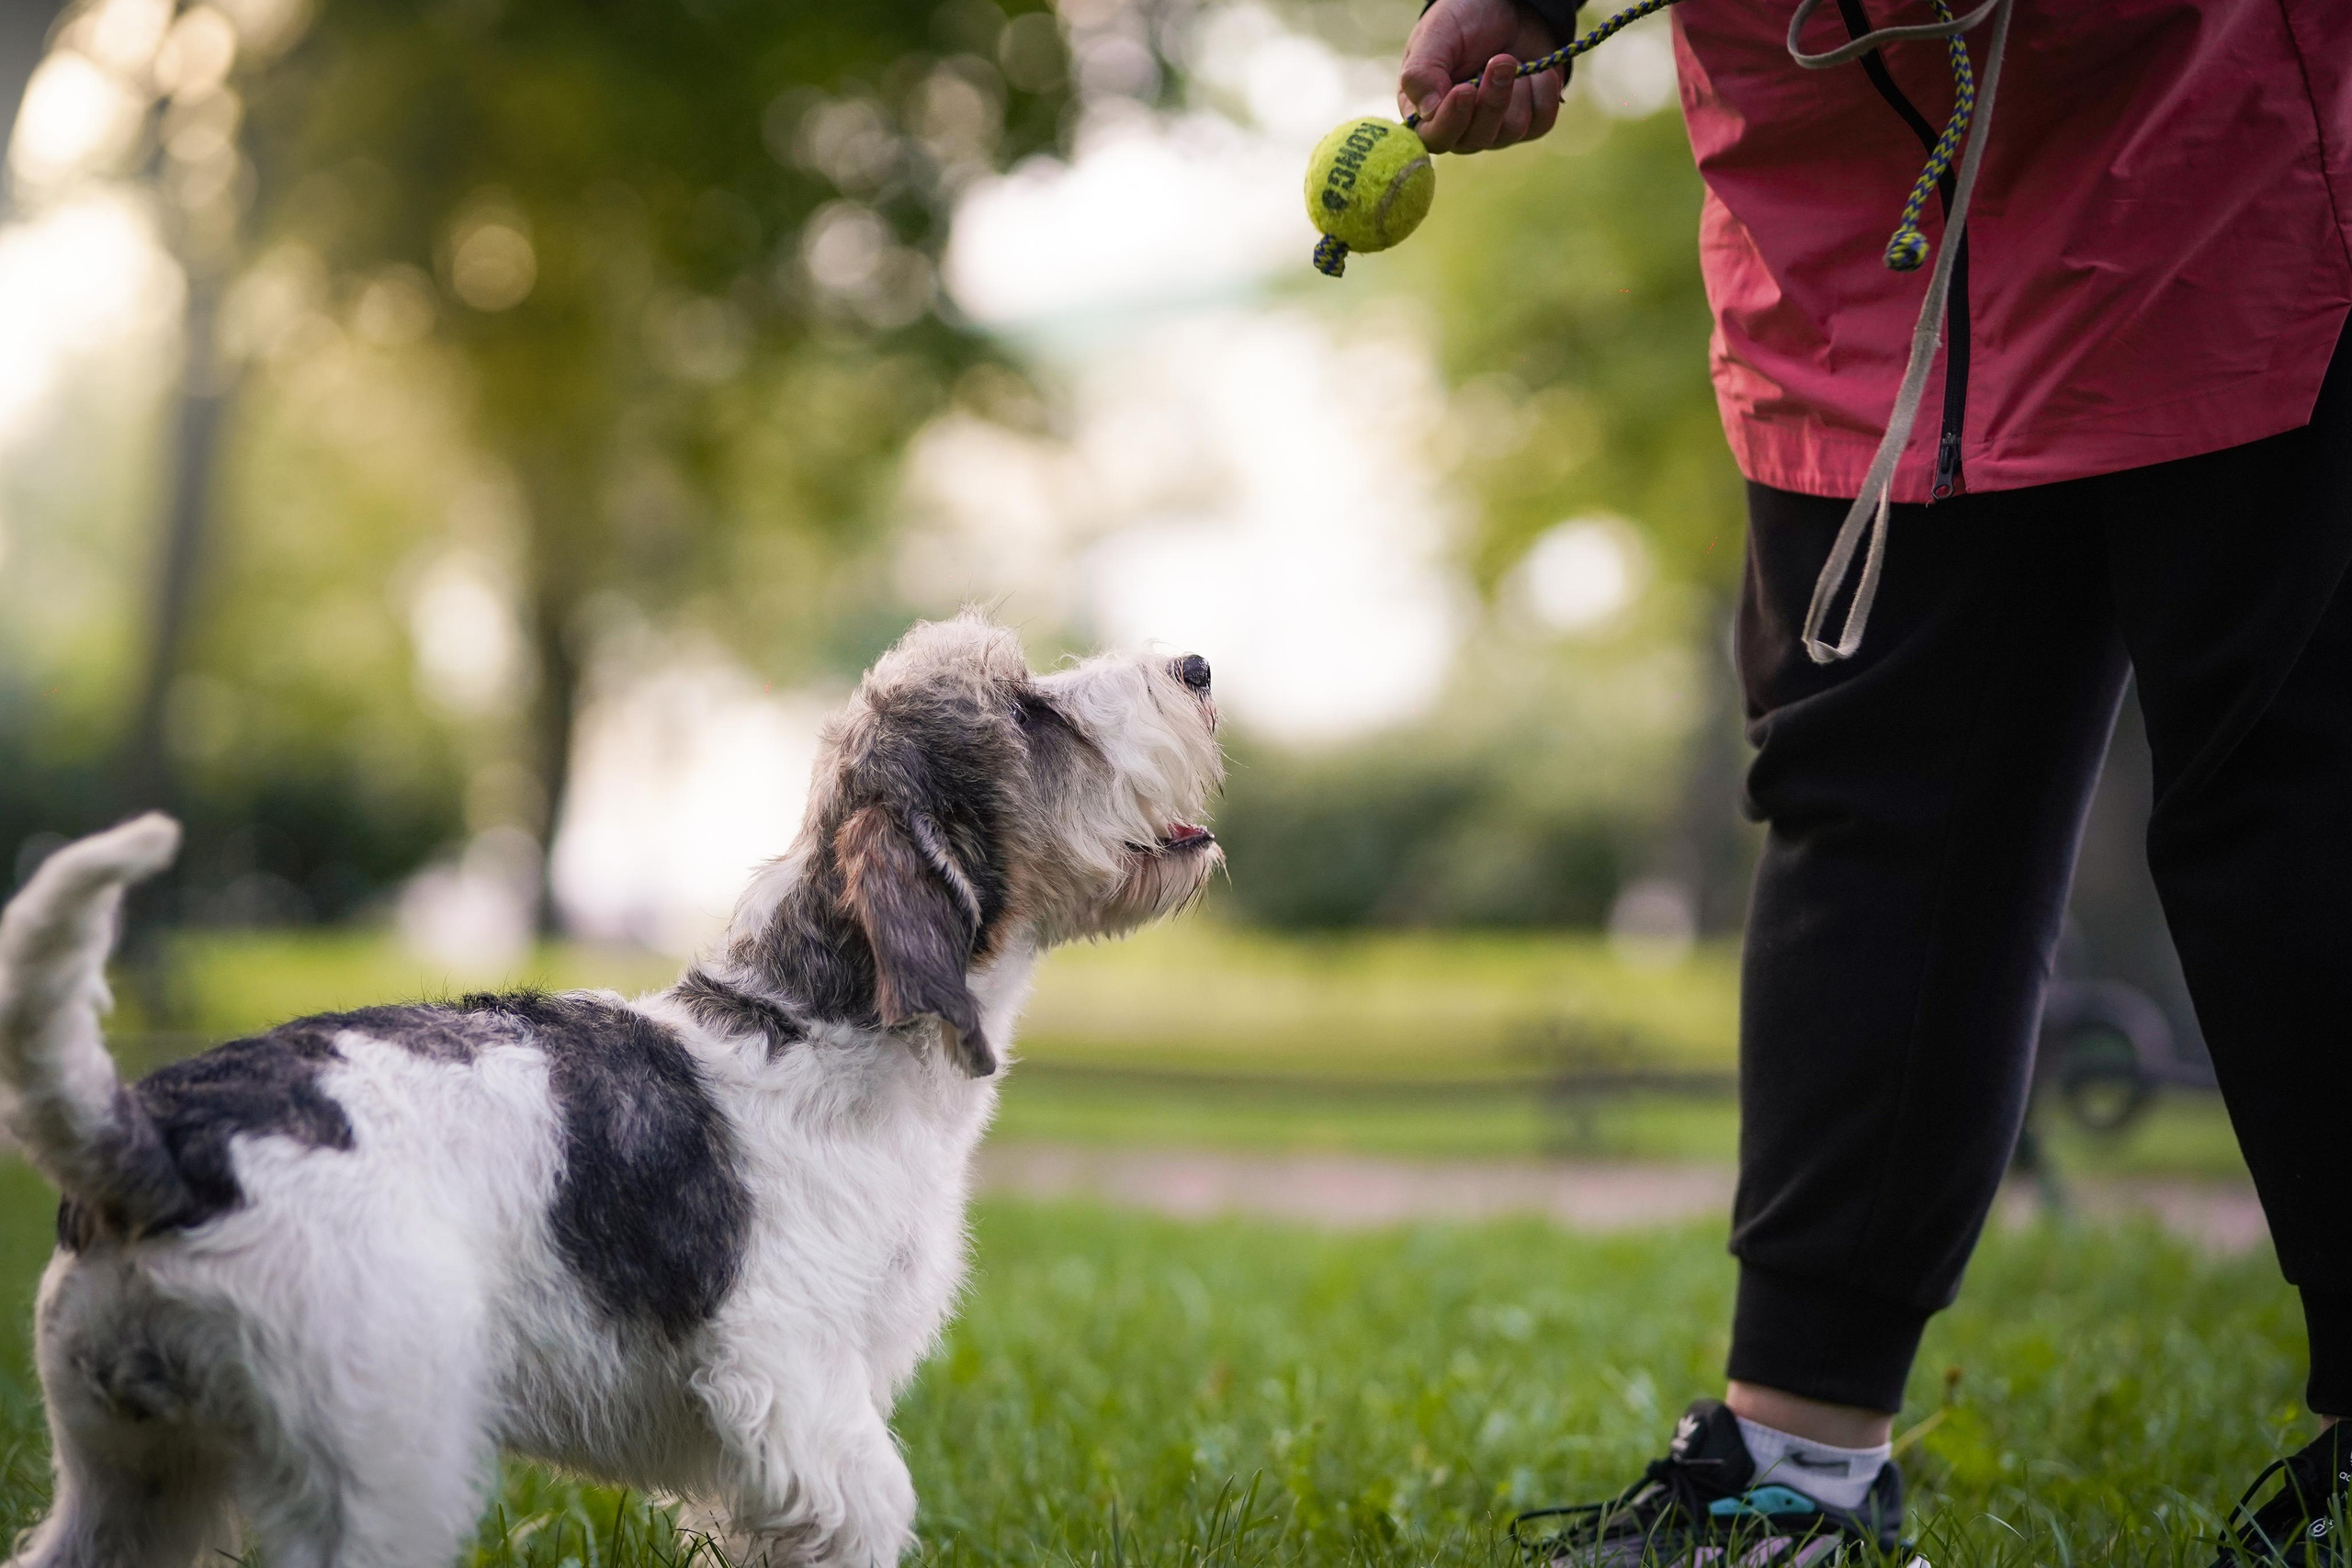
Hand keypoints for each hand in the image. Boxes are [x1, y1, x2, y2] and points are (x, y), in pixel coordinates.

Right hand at [1399, 0, 1563, 154]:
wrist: (1510, 5)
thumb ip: (1421, 73)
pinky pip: (1540, 123)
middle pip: (1475, 139)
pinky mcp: (1529, 123)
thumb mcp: (1436, 36)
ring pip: (1510, 132)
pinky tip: (1531, 68)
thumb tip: (1427, 111)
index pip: (1435, 139)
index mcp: (1428, 110)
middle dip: (1492, 101)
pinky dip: (1541, 91)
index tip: (1465, 90)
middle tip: (1500, 60)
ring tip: (1511, 58)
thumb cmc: (1464, 20)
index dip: (1450, 121)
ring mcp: (1496, 128)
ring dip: (1516, 90)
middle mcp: (1460, 127)